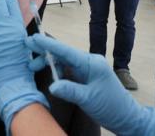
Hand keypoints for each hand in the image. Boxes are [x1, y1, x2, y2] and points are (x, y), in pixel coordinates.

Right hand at [26, 34, 154, 135]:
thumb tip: (52, 86)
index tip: (34, 38)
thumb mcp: (89, 99)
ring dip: (50, 63)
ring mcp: (88, 70)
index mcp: (91, 63)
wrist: (127, 116)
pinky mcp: (87, 78)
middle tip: (27, 51)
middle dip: (45, 53)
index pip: (67, 51)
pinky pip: (69, 70)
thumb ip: (70, 90)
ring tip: (33, 67)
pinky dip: (57, 71)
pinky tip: (49, 75)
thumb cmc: (111, 106)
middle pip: (63, 54)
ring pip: (65, 62)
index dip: (49, 45)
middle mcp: (89, 62)